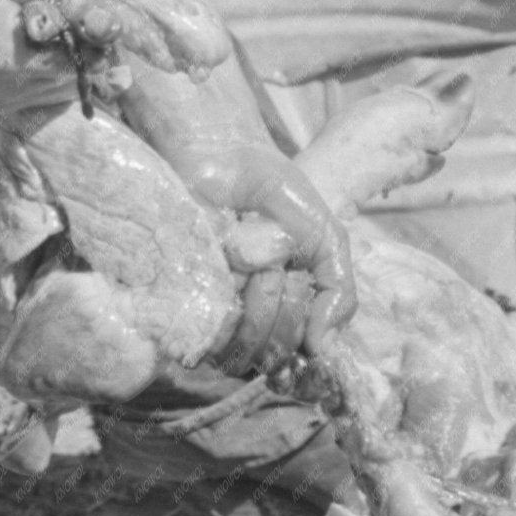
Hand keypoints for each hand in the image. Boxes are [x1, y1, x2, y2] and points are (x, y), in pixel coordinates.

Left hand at [120, 66, 356, 359]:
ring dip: (257, 305)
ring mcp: (210, 314)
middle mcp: (245, 323)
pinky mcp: (177, 299)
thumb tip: (321, 350)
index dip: (307, 333)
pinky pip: (202, 330)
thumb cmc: (277, 195)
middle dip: (284, 308)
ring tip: (253, 260)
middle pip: (271, 356)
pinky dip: (223, 297)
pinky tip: (226, 262)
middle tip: (278, 264)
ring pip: (238, 350)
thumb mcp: (326, 237)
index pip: (298, 361)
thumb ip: (337, 291)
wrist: (226, 153)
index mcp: (282, 316)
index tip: (303, 287)